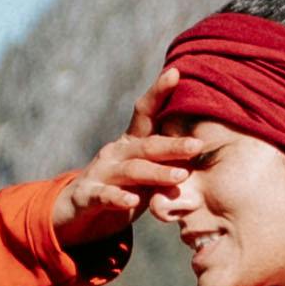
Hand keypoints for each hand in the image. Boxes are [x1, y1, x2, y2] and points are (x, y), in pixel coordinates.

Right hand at [47, 106, 200, 272]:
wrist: (77, 211)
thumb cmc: (121, 188)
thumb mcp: (146, 172)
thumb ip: (168, 160)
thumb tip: (206, 145)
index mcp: (132, 142)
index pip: (145, 113)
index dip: (158, 92)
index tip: (175, 73)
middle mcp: (116, 152)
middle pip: (147, 145)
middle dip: (173, 145)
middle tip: (197, 145)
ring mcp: (100, 173)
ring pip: (131, 170)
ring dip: (156, 172)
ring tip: (180, 176)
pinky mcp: (87, 196)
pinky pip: (104, 196)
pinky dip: (118, 197)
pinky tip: (132, 201)